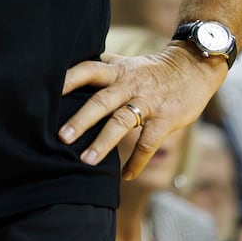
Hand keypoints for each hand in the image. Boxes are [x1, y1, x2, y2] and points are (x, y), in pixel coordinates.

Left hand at [60, 44, 225, 179]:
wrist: (194, 66)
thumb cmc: (152, 70)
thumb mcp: (126, 64)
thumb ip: (103, 70)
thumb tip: (69, 74)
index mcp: (117, 70)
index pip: (88, 70)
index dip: (69, 79)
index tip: (48, 91)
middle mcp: (130, 85)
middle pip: (101, 100)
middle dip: (81, 119)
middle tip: (62, 136)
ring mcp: (148, 102)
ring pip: (122, 122)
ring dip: (103, 143)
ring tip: (86, 161)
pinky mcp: (166, 119)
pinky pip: (148, 143)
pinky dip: (137, 161)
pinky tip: (125, 176)